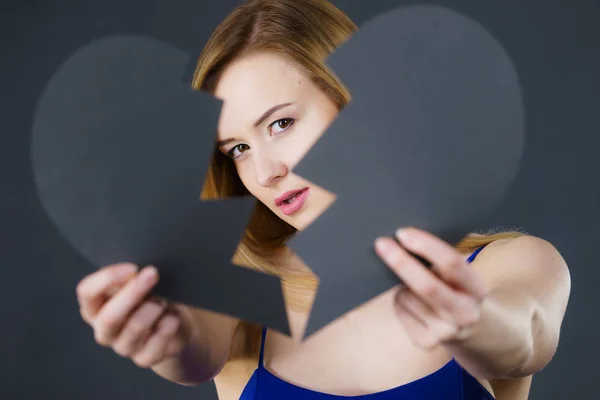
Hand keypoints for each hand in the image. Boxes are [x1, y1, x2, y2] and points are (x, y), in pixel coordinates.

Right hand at [76, 263, 187, 367]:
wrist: (173, 322)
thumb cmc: (151, 296)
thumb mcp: (138, 282)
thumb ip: (130, 277)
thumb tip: (136, 272)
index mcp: (95, 307)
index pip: (87, 292)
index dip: (107, 278)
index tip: (132, 267)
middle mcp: (105, 330)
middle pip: (109, 316)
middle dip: (133, 292)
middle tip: (153, 274)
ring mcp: (123, 347)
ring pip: (135, 328)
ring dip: (153, 309)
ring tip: (165, 300)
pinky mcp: (144, 358)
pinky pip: (155, 344)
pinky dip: (167, 327)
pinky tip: (172, 318)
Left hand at [375, 227, 489, 349]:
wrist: (470, 330)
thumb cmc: (456, 289)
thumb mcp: (460, 276)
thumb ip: (439, 262)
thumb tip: (401, 242)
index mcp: (477, 288)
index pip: (452, 263)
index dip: (426, 246)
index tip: (402, 233)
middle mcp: (465, 313)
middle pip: (427, 286)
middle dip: (401, 263)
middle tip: (381, 244)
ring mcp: (446, 331)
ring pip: (407, 297)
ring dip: (400, 284)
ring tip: (411, 284)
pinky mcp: (426, 342)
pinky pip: (400, 310)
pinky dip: (399, 300)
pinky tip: (412, 302)